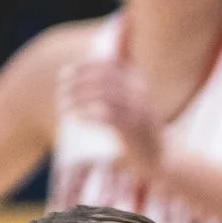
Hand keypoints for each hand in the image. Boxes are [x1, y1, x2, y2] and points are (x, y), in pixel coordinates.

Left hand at [58, 51, 167, 174]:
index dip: (83, 67)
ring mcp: (139, 110)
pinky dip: (89, 114)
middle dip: (77, 83)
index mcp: (138, 81)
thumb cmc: (137, 130)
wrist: (161, 157)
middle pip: (103, 78)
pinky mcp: (135, 129)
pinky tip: (78, 118)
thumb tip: (75, 77)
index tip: (64, 74)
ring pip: (104, 95)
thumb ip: (107, 89)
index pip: (107, 65)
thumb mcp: (126, 103)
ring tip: (64, 108)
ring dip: (79, 99)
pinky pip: (108, 116)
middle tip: (60, 92)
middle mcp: (140, 92)